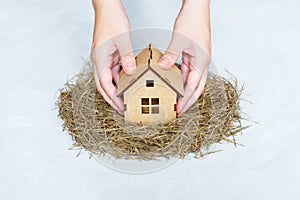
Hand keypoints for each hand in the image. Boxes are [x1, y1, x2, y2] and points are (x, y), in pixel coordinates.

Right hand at [91, 0, 135, 114]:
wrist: (107, 8)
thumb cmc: (111, 20)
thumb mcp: (122, 40)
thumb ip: (127, 58)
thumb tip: (130, 72)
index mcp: (99, 59)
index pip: (104, 84)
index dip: (112, 98)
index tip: (120, 107)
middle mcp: (99, 60)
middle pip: (104, 85)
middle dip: (112, 99)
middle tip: (122, 109)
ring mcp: (104, 58)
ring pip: (109, 79)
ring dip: (116, 90)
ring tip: (126, 99)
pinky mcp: (109, 55)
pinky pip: (114, 70)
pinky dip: (120, 79)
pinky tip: (129, 83)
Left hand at [158, 0, 211, 115]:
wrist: (197, 8)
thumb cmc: (193, 20)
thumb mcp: (179, 38)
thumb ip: (171, 54)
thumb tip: (162, 67)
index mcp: (202, 61)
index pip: (194, 86)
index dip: (186, 99)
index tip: (178, 109)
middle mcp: (202, 62)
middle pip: (196, 87)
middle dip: (188, 100)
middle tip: (178, 111)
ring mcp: (198, 59)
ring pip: (192, 81)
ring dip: (184, 92)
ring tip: (175, 101)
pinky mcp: (193, 55)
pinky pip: (187, 72)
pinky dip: (180, 80)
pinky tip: (172, 84)